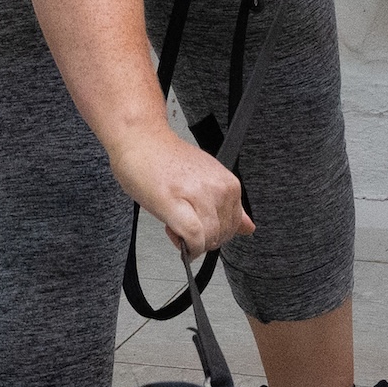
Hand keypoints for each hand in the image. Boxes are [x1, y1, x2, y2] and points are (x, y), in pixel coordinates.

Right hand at [110, 123, 254, 257]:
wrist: (138, 140)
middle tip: (182, 222)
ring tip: (173, 222)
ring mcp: (198, 195)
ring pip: (208, 239)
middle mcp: (218, 188)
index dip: (215, 233)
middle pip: (221, 235)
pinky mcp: (176, 203)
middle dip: (202, 239)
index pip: (235, 226)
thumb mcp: (206, 179)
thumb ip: (229, 206)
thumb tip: (248, 227)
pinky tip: (174, 234)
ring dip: (190, 242)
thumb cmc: (165, 159)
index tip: (198, 224)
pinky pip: (193, 237)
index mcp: (228, 183)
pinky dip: (186, 246)